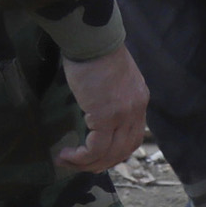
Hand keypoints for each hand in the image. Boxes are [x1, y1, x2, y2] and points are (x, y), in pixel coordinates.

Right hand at [57, 45, 149, 170]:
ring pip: (109, 153)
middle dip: (100, 163)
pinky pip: (95, 148)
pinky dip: (81, 157)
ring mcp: (123, 114)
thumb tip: (94, 111)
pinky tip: (66, 155)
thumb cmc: (95, 54)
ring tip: (66, 162)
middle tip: (77, 165)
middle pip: (124, 149)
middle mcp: (136, 110)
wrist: (93, 40)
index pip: (134, 137)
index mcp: (139, 100)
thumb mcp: (111, 79)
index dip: (116, 152)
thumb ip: (110, 97)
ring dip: (87, 164)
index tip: (95, 157)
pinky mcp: (106, 116)